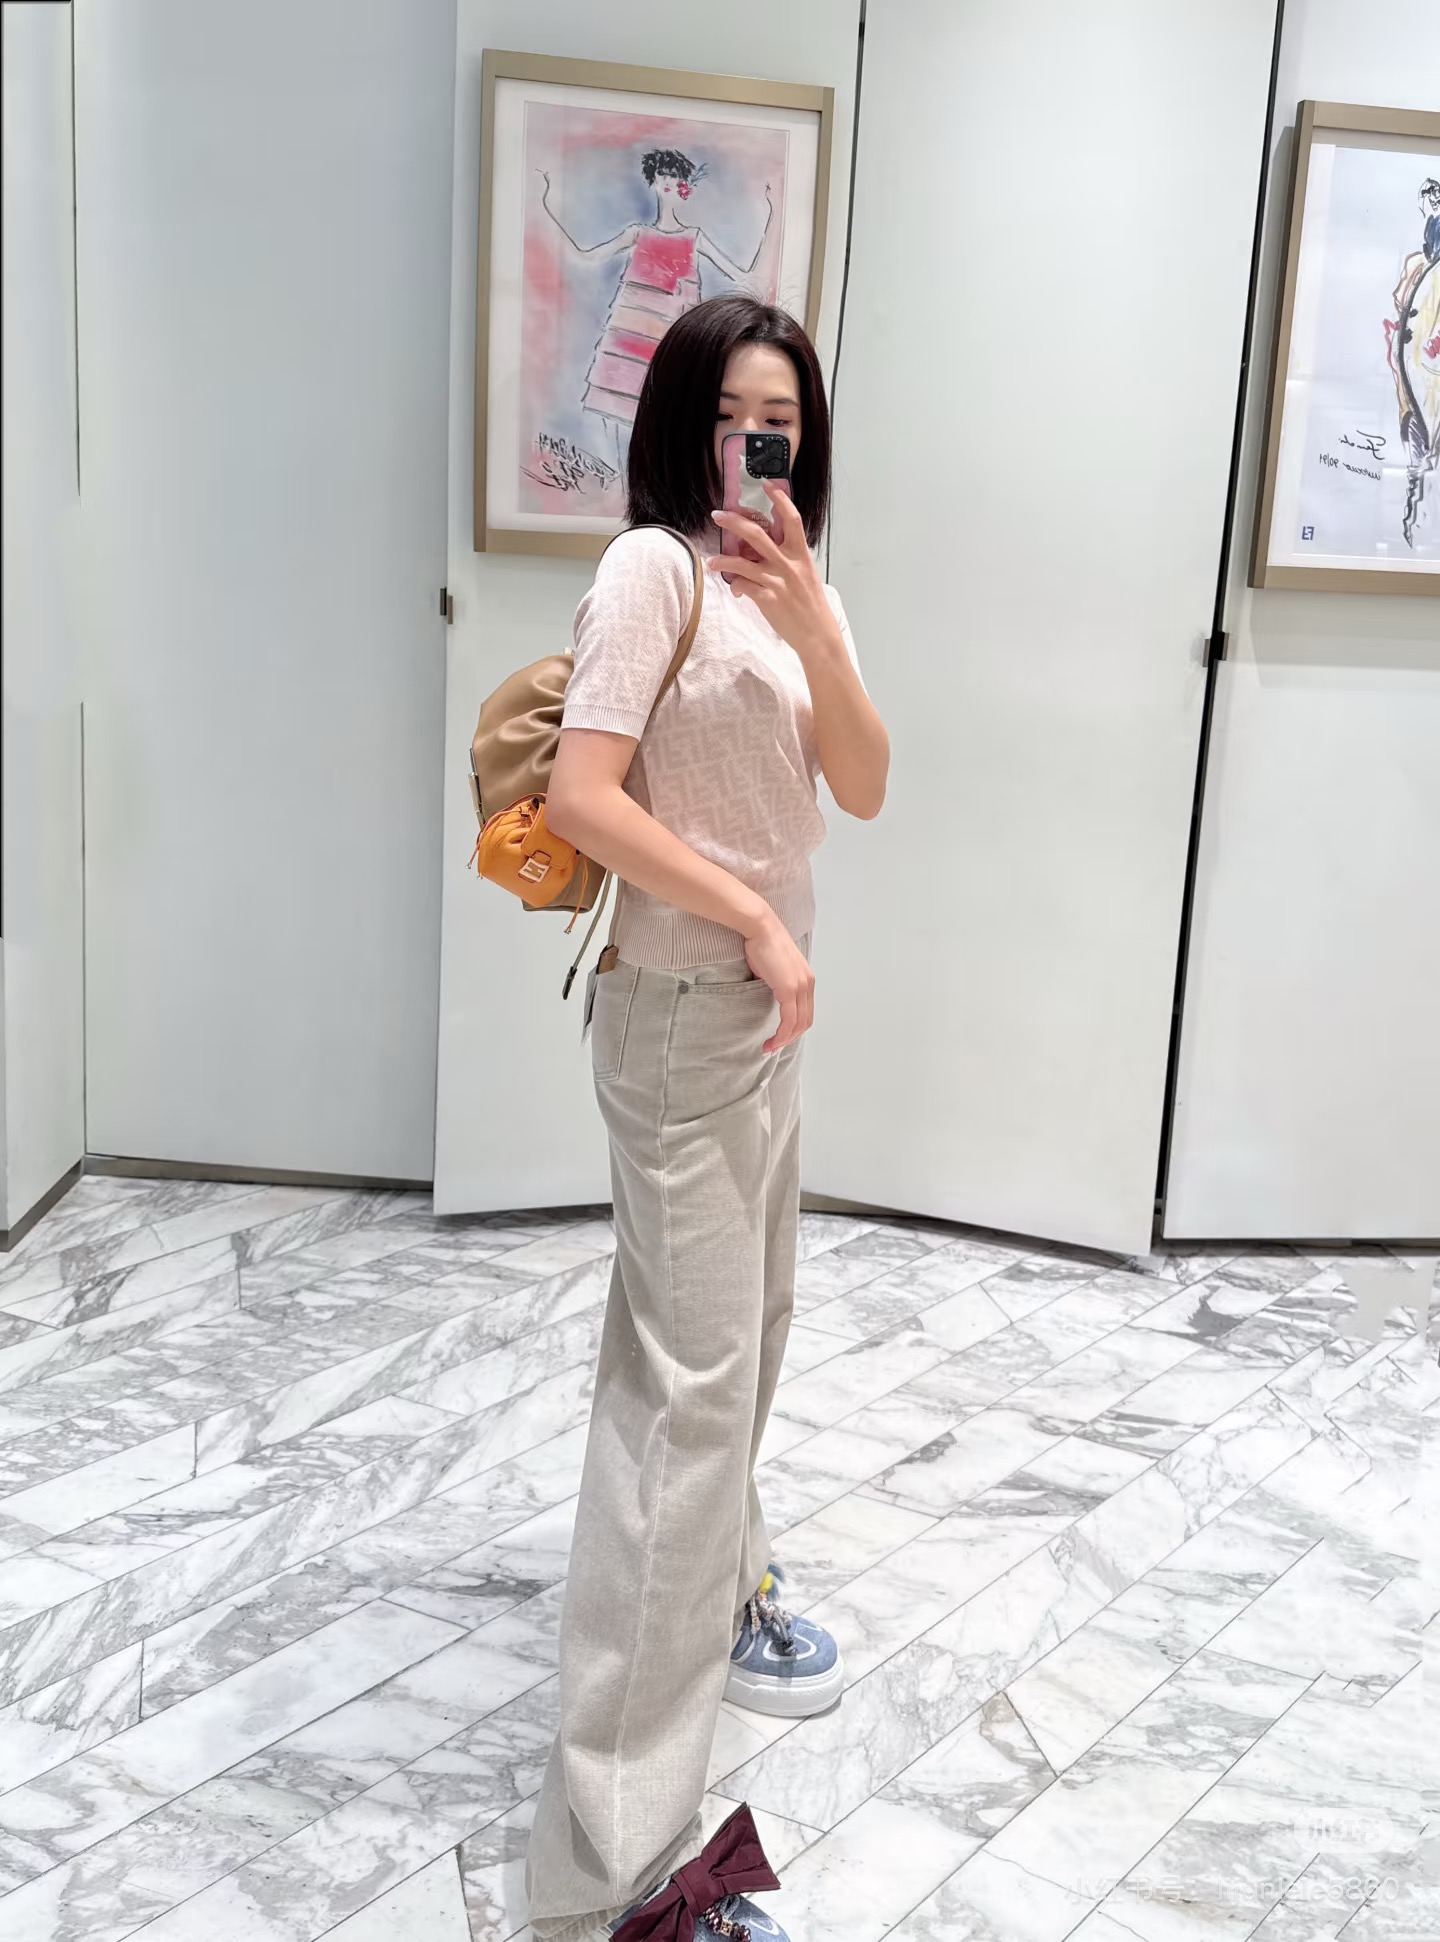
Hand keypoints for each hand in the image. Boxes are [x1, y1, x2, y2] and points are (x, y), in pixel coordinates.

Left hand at [709, 487, 839, 661]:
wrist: (817, 634)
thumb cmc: (811, 604)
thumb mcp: (805, 573)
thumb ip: (786, 557)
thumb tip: (761, 548)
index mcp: (800, 553)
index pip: (791, 518)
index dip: (779, 499)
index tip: (766, 484)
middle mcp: (788, 563)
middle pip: (756, 534)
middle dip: (734, 521)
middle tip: (718, 514)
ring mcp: (776, 581)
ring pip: (742, 562)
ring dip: (722, 559)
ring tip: (712, 561)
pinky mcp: (767, 599)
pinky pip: (742, 586)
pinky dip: (735, 586)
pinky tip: (734, 589)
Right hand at [743, 910, 814, 1052]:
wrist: (759, 927)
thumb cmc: (762, 943)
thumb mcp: (774, 967)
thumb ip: (776, 981)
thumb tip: (769, 993)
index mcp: (806, 978)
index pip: (806, 1010)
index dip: (795, 1027)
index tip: (780, 1036)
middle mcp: (808, 983)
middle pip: (806, 1020)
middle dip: (791, 1037)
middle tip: (774, 1046)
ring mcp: (800, 986)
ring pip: (799, 1023)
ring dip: (785, 1040)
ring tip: (770, 1047)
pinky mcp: (789, 988)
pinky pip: (789, 1020)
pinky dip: (782, 1034)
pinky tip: (772, 1041)